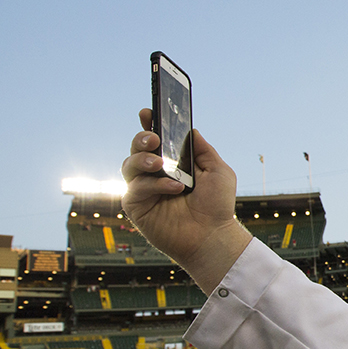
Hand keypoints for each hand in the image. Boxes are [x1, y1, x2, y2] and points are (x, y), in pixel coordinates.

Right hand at [121, 109, 251, 293]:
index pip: (156, 140)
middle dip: (141, 138)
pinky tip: (174, 188)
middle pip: (136, 148)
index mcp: (172, 164)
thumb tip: (192, 130)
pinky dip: (154, 185)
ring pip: (128, 165)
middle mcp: (154, 174)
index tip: (148, 112)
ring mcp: (144, 190)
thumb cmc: (217, 207)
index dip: (149, 124)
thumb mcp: (218, 172)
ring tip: (160, 164)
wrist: (214, 236)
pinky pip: (136, 189)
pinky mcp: (137, 207)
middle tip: (153, 139)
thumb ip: (203, 150)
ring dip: (143, 160)